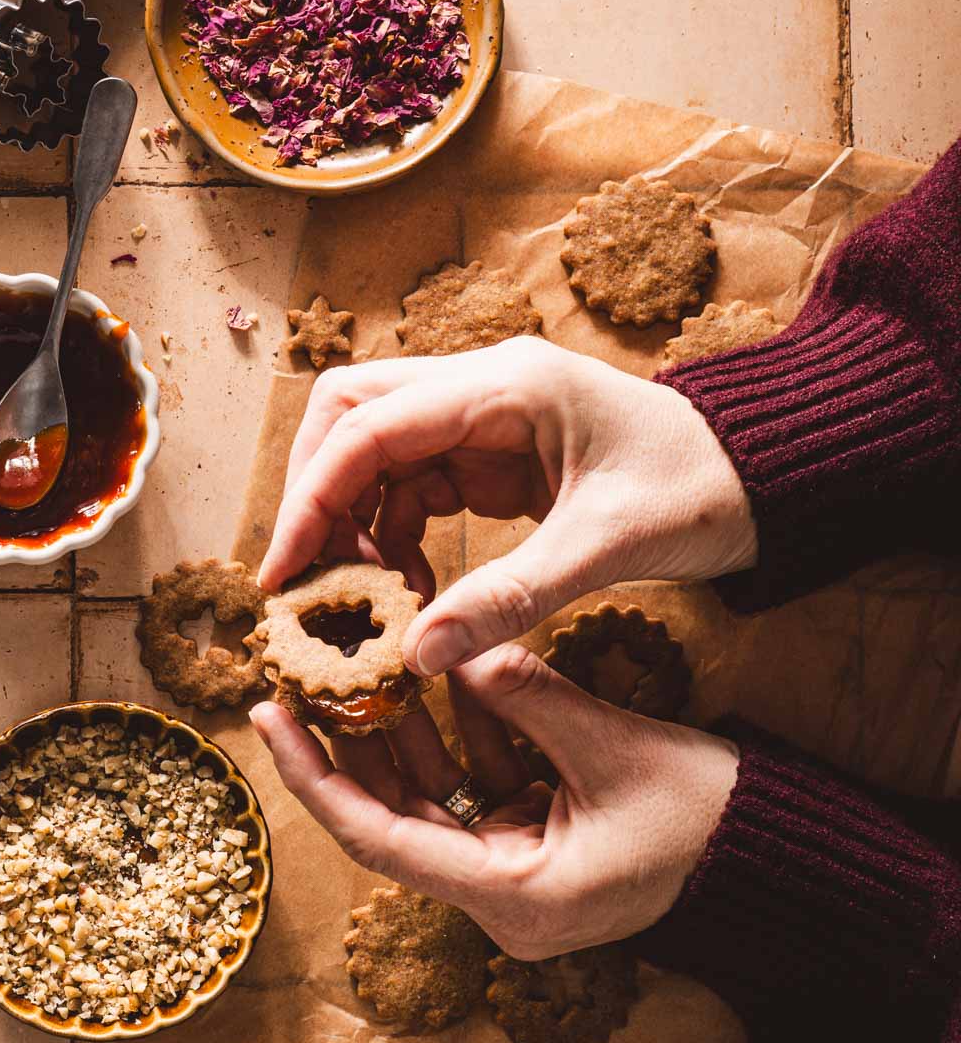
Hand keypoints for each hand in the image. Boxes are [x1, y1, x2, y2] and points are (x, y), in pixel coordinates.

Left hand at [250, 644, 738, 959]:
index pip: (380, 839)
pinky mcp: (532, 851)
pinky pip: (473, 793)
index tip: (270, 719)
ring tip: (351, 665)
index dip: (317, 777)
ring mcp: (514, 879)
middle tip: (298, 678)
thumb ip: (526, 697)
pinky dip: (456, 739)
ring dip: (398, 736)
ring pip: (429, 803)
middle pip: (393, 820)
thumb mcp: (612, 749)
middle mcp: (499, 903)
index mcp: (511, 899)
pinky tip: (430, 679)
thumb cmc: (706, 818)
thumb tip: (453, 647)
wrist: (772, 854)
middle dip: (348, 747)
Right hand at [259, 337, 754, 676]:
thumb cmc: (698, 492)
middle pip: (350, 420)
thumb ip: (509, 597)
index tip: (283, 573)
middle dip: (314, 498)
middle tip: (303, 583)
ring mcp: (481, 421)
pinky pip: (412, 490)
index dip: (311, 497)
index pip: (368, 425)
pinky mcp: (490, 459)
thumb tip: (416, 657)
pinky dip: (391, 539)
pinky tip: (403, 596)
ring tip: (355, 605)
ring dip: (351, 526)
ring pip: (373, 458)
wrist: (758, 481)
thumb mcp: (604, 548)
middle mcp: (480, 389)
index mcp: (505, 386)